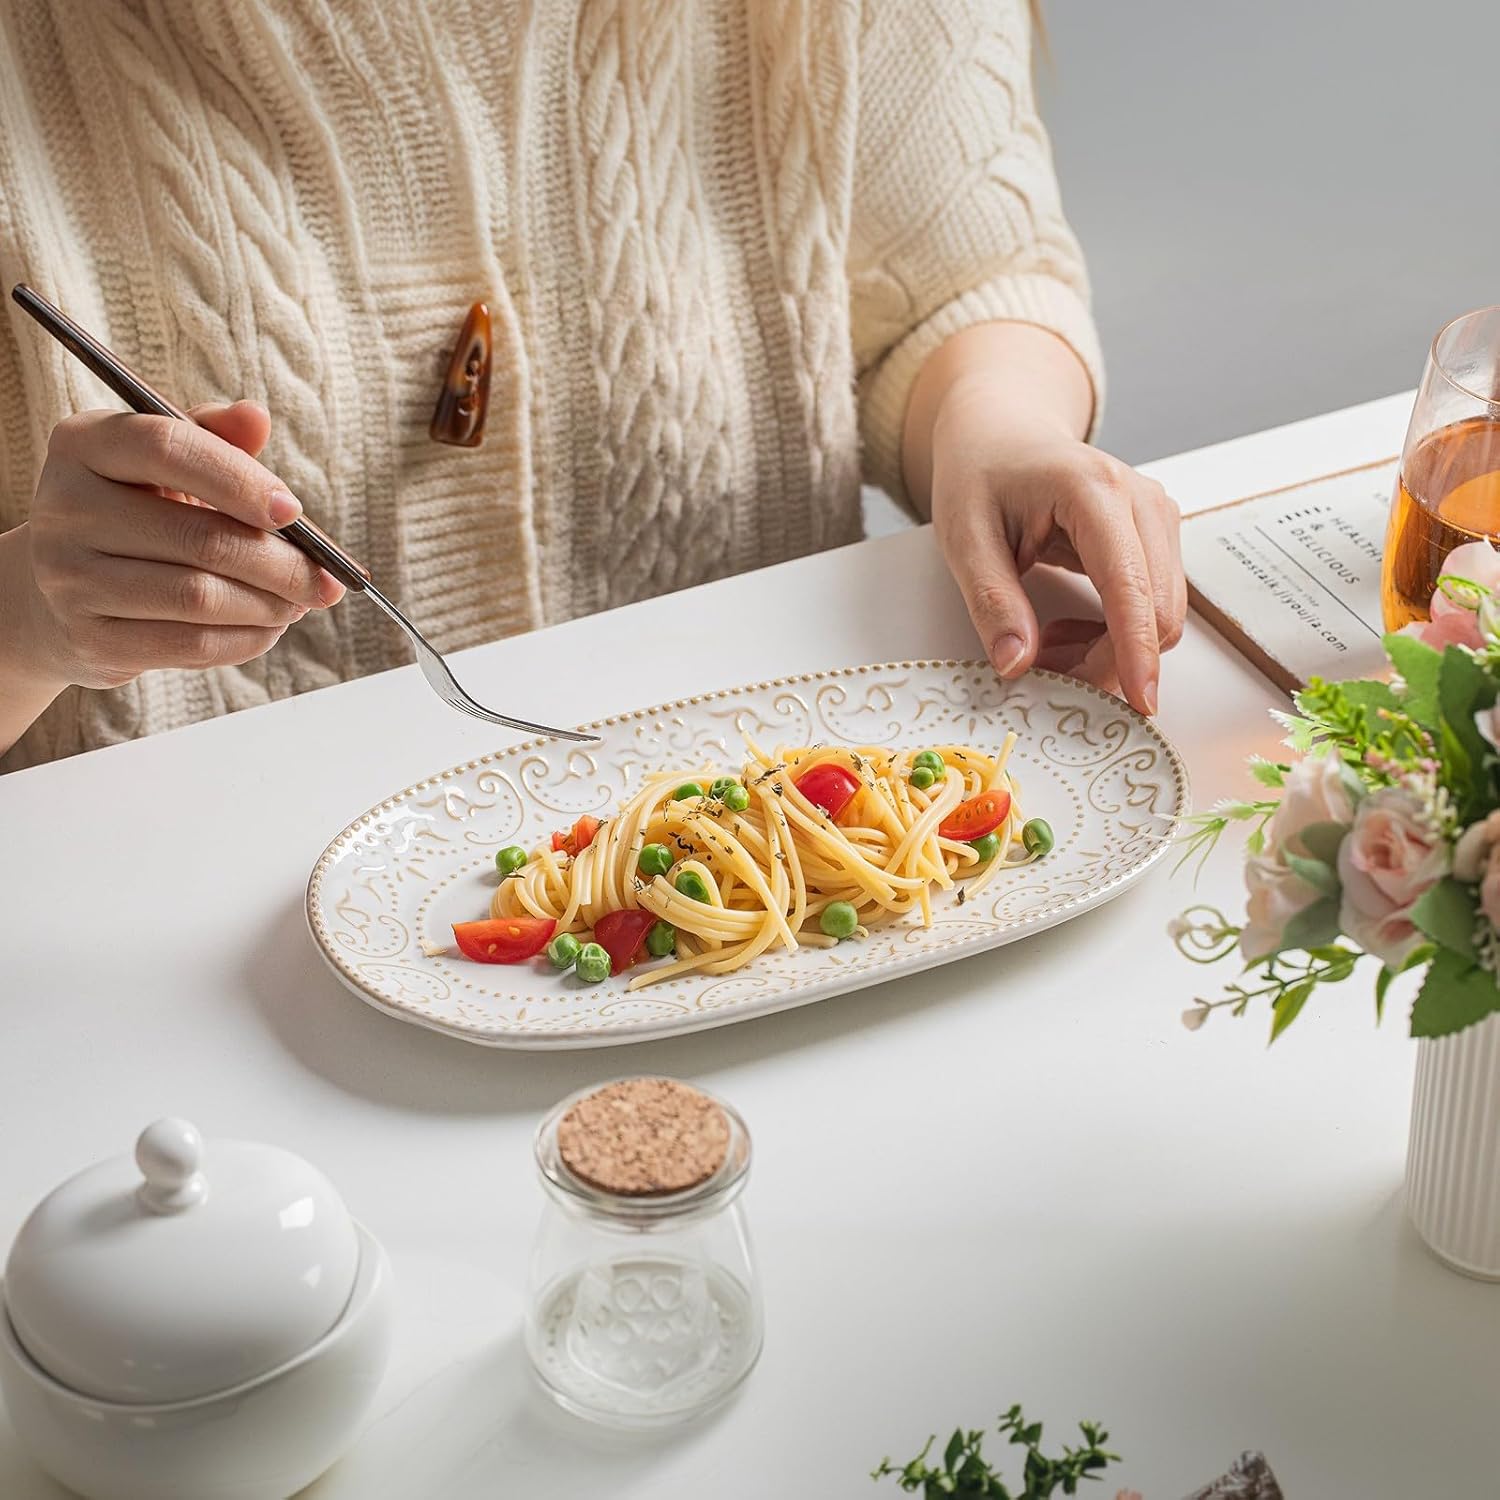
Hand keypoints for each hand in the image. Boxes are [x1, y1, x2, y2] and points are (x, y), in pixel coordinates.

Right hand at [11, 402, 343, 692]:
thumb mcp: (167, 466)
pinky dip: (246, 640)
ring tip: (299, 601)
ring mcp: (69, 578)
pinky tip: (269, 627)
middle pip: (199, 537)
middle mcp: (64, 508)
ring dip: (269, 605)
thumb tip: (254, 416)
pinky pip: (190, 644)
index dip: (240, 480)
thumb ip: (214, 439)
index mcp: (84, 444)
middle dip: (280, 564)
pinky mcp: (90, 638)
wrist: (62, 595)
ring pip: (199, 596)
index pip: (168, 448)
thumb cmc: (137, 514)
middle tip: (324, 579)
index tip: (294, 511)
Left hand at [930, 396, 1183, 715]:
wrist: (1001, 432)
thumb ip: (991, 602)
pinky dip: (1114, 634)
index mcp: (1094, 491)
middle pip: (1157, 611)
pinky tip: (1066, 628)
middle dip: (1108, 660)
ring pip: (1160, 616)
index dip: (1136, 650)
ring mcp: (1156, 517)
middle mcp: (1142, 501)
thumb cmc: (980, 474)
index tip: (1140, 702)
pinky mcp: (1155, 536)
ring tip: (1043, 641)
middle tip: (1042, 670)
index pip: (1129, 586)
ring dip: (1109, 650)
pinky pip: (1151, 607)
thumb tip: (1017, 664)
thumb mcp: (964, 539)